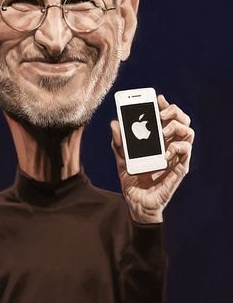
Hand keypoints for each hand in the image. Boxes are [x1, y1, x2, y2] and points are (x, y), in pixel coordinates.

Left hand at [110, 94, 194, 223]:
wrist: (136, 203)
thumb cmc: (132, 181)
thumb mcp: (121, 159)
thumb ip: (118, 142)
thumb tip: (114, 123)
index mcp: (157, 140)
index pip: (166, 117)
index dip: (165, 105)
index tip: (157, 99)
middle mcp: (169, 145)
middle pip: (182, 120)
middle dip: (173, 111)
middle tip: (160, 114)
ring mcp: (176, 156)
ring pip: (188, 131)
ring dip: (176, 126)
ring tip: (162, 131)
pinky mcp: (180, 168)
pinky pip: (186, 151)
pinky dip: (176, 147)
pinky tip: (164, 152)